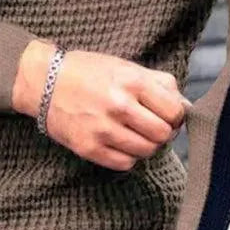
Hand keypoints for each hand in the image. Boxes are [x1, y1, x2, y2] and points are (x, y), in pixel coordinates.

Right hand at [11, 39, 190, 169]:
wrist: (43, 82)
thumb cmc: (88, 72)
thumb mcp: (124, 66)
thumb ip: (158, 83)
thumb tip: (185, 105)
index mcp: (131, 81)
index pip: (174, 111)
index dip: (175, 116)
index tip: (167, 115)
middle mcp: (119, 105)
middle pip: (163, 135)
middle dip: (162, 132)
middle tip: (151, 126)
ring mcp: (103, 129)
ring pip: (146, 151)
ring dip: (145, 145)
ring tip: (134, 133)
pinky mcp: (89, 148)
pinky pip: (125, 164)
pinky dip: (128, 156)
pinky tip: (119, 142)